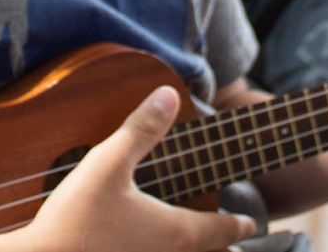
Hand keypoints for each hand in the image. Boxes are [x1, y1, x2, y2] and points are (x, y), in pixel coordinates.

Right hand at [26, 86, 256, 251]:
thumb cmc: (76, 218)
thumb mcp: (107, 163)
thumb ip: (140, 129)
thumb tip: (169, 93)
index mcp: (174, 231)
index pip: (218, 229)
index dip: (237, 225)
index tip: (251, 225)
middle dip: (222, 248)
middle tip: (235, 246)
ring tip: (197, 248)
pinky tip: (147, 249)